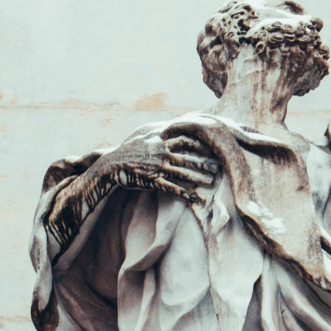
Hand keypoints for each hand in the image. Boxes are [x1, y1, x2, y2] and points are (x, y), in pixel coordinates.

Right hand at [97, 134, 219, 202]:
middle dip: (204, 162)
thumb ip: (158, 136)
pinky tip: (196, 198)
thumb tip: (169, 132)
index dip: (199, 144)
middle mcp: (161, 153)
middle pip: (188, 157)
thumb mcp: (144, 138)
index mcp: (160, 142)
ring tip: (212, 182)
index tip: (212, 147)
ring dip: (199, 178)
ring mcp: (158, 168)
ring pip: (183, 173)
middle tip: (219, 167)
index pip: (185, 140)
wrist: (111, 164)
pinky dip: (185, 194)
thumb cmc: (128, 152)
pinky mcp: (153, 181)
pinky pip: (172, 188)